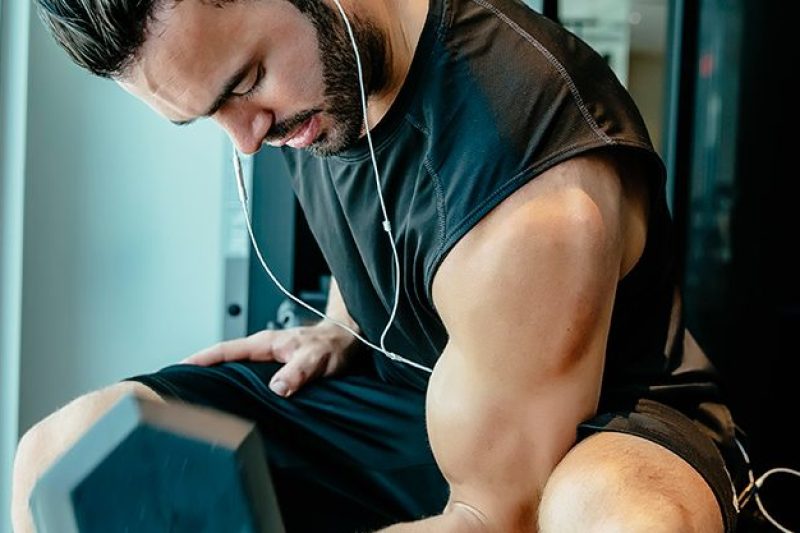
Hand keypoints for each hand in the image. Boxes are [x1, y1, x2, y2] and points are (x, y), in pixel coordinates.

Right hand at [181, 322, 359, 396]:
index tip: (179, 368)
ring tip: (196, 397)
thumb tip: (277, 388)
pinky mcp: (275, 369)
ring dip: (218, 379)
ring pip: (235, 369)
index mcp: (266, 343)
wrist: (347, 341)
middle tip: (177, 388)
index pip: (225, 350)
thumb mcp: (317, 359)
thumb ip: (298, 371)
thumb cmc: (332, 347)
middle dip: (199, 370)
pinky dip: (236, 386)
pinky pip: (249, 377)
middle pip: (223, 360)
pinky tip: (231, 401)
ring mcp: (267, 359)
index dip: (201, 359)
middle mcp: (263, 350)